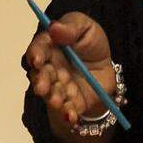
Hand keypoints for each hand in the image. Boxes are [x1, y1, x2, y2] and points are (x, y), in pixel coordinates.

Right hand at [22, 11, 113, 125]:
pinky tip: (71, 116)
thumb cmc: (91, 44)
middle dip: (41, 81)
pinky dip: (67, 114)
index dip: (36, 54)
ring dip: (53, 98)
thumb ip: (72, 26)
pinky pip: (65, 110)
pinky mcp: (68, 103)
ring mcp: (56, 87)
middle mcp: (48, 69)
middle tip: (43, 87)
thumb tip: (54, 27)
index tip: (38, 59)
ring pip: (51, 93)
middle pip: (40, 75)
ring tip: (58, 101)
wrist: (106, 68)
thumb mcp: (87, 28)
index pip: (38, 50)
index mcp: (49, 48)